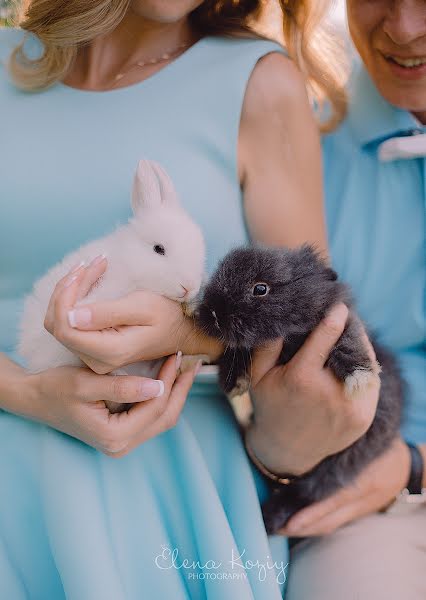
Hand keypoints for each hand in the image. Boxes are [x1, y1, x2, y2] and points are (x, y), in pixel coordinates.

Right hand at [21, 353, 199, 456]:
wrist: (35, 399)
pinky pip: (150, 418)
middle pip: (164, 417)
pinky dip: (162, 399)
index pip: (154, 406)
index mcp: (114, 436)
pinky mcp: (121, 434)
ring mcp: (122, 443)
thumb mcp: (86, 383)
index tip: (176, 354)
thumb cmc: (55, 388)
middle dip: (180, 389)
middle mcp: (121, 445)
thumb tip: (158, 387)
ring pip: (161, 419)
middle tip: (191, 363)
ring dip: (175, 394)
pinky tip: (168, 380)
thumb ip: (122, 387)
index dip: (169, 380)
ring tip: (185, 369)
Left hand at [44, 257, 218, 373]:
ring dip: (68, 293)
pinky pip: (70, 325)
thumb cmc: (168, 316)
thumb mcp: (143, 307)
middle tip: (88, 264)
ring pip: (60, 324)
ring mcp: (93, 358)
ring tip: (88, 268)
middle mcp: (96, 360)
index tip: (83, 270)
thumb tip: (71, 316)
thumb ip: (107, 313)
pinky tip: (87, 281)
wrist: (182, 331)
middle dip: (67, 290)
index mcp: (108, 351)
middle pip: (58, 325)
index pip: (65, 327)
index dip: (64, 297)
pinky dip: (73, 300)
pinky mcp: (93, 350)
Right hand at [245, 303, 379, 475]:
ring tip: (351, 337)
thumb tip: (280, 319)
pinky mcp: (363, 417)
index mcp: (301, 378)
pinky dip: (365, 368)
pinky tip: (354, 362)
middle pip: (349, 348)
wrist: (289, 450)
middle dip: (349, 331)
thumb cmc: (271, 406)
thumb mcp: (258, 377)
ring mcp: (350, 407)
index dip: (335, 317)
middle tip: (345, 319)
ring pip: (365, 364)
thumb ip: (267, 347)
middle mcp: (328, 393)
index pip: (325, 337)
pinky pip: (371, 383)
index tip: (340, 305)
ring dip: (360, 347)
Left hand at [278, 437, 410, 536]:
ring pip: (330, 525)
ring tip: (279, 528)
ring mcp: (360, 508)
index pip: (335, 500)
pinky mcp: (358, 512)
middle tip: (274, 526)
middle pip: (329, 520)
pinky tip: (295, 524)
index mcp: (365, 479)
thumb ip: (343, 440)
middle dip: (301, 527)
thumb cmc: (383, 445)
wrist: (409, 469)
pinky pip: (334, 523)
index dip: (313, 513)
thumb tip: (311, 428)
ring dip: (304, 529)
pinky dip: (315, 524)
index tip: (291, 520)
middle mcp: (362, 498)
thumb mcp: (367, 439)